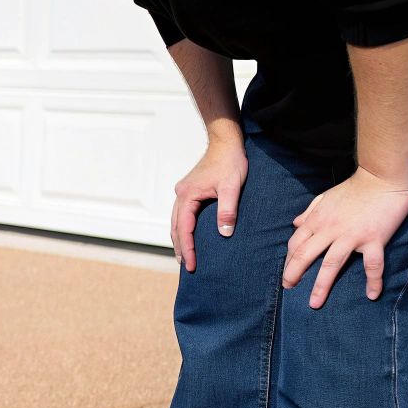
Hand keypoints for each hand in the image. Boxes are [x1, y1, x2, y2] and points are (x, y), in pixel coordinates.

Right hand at [172, 137, 247, 271]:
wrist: (226, 141)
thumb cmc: (230, 162)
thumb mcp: (232, 187)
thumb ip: (227, 210)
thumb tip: (224, 233)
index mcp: (187, 195)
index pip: (184, 228)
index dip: (188, 248)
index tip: (192, 264)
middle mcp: (181, 194)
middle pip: (175, 227)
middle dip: (180, 247)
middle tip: (186, 265)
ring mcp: (183, 191)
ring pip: (176, 220)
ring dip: (179, 238)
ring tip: (185, 254)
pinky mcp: (189, 190)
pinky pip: (181, 213)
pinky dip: (182, 227)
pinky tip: (188, 233)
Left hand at [282, 167, 407, 307]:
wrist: (381, 177)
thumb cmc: (354, 188)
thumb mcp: (325, 197)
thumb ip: (309, 212)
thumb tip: (295, 223)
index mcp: (317, 220)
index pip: (295, 244)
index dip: (289, 260)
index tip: (287, 274)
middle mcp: (330, 229)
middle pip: (305, 255)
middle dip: (293, 274)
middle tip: (287, 289)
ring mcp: (351, 236)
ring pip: (331, 264)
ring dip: (321, 286)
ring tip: (314, 303)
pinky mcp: (373, 239)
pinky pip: (372, 265)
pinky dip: (373, 281)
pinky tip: (372, 295)